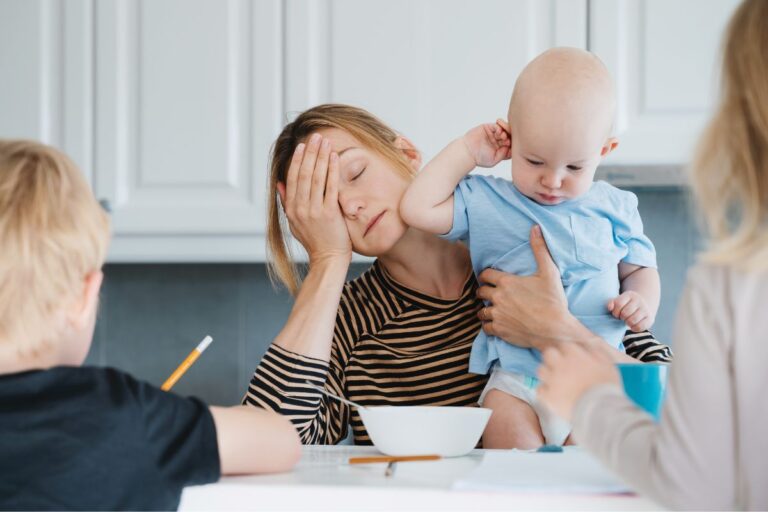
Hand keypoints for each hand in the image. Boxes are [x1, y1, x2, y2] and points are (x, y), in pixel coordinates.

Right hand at [277, 133, 351, 265]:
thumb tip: (280, 183)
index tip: (303, 146)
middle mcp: (300, 208)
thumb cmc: (314, 241)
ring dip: (321, 157)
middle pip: (304, 174)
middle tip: (316, 136)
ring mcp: (314, 210)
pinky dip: (332, 170)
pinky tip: (335, 157)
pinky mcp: (329, 213)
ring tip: (325, 142)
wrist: (327, 259)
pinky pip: (330, 187)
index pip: (292, 178)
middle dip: (310, 153)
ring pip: (316, 177)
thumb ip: (286, 203)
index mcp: (291, 209)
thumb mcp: (294, 223)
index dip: (297, 160)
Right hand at [461, 119, 510, 167]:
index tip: (510, 146)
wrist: (467, 152)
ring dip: (505, 131)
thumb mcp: (494, 160)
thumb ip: (503, 154)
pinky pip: (496, 125)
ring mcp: (493, 134)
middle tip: (506, 140)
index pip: (511, 144)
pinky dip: (499, 127)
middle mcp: (498, 140)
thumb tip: (510, 147)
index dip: (513, 144)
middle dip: (509, 137)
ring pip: (504, 129)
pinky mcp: (488, 127)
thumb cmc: (479, 158)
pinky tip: (498, 132)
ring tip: (502, 136)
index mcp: (501, 148)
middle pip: (509, 136)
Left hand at [476, 226, 576, 349]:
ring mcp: (497, 314)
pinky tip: (495, 324)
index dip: (486, 276)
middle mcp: (498, 297)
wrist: (555, 330)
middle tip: (489, 294)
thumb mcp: (549, 272)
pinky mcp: (499, 330)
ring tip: (492, 309)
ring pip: (481, 311)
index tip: (489, 279)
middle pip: (481, 292)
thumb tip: (535, 228)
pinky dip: (488, 325)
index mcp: (507, 282)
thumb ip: (540, 249)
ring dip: (485, 309)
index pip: (485, 275)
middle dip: (484, 291)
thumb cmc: (553, 301)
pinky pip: (485, 327)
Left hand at [537, 342, 621, 421]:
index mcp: (575, 355)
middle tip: (561, 368)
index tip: (573, 359)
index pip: (565, 345)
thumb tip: (589, 345)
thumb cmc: (608, 388)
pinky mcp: (548, 396)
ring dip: (548, 374)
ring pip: (541, 370)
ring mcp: (552, 380)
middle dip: (554, 359)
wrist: (602, 410)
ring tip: (556, 382)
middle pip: (549, 353)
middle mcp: (560, 364)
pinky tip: (554, 395)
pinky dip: (545, 392)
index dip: (569, 352)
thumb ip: (597, 352)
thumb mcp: (608, 365)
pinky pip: (540, 389)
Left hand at [608, 291, 654, 331]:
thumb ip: (611, 303)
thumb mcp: (618, 301)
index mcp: (629, 295)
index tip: (616, 313)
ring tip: (627, 321)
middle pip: (625, 313)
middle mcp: (639, 300)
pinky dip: (633, 328)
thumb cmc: (625, 306)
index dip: (615, 312)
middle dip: (621, 317)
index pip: (618, 304)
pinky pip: (639, 327)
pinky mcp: (650, 318)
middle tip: (622, 317)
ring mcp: (645, 309)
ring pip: (632, 320)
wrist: (641, 307)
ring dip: (627, 323)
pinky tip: (632, 325)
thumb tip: (610, 307)